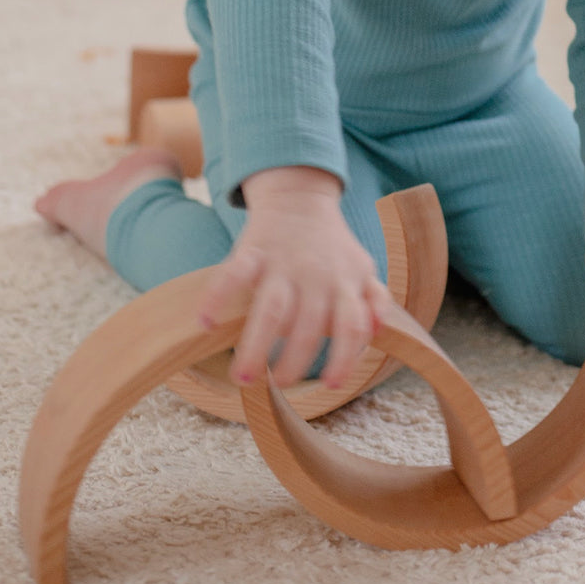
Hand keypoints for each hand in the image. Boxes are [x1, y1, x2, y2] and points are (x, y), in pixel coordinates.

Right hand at [197, 166, 388, 390]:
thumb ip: (374, 301)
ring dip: (256, 345)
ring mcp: (283, 264)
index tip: (331, 384)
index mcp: (344, 284)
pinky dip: (217, 297)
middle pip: (307, 327)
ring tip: (242, 377)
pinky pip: (233, 274)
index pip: (351, 326)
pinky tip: (206, 324)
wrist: (300, 198)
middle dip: (293, 363)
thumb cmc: (332, 246)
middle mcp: (315, 277)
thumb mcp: (362, 268)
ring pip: (271, 309)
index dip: (345, 357)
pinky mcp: (253, 251)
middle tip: (278, 385)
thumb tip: (378, 330)